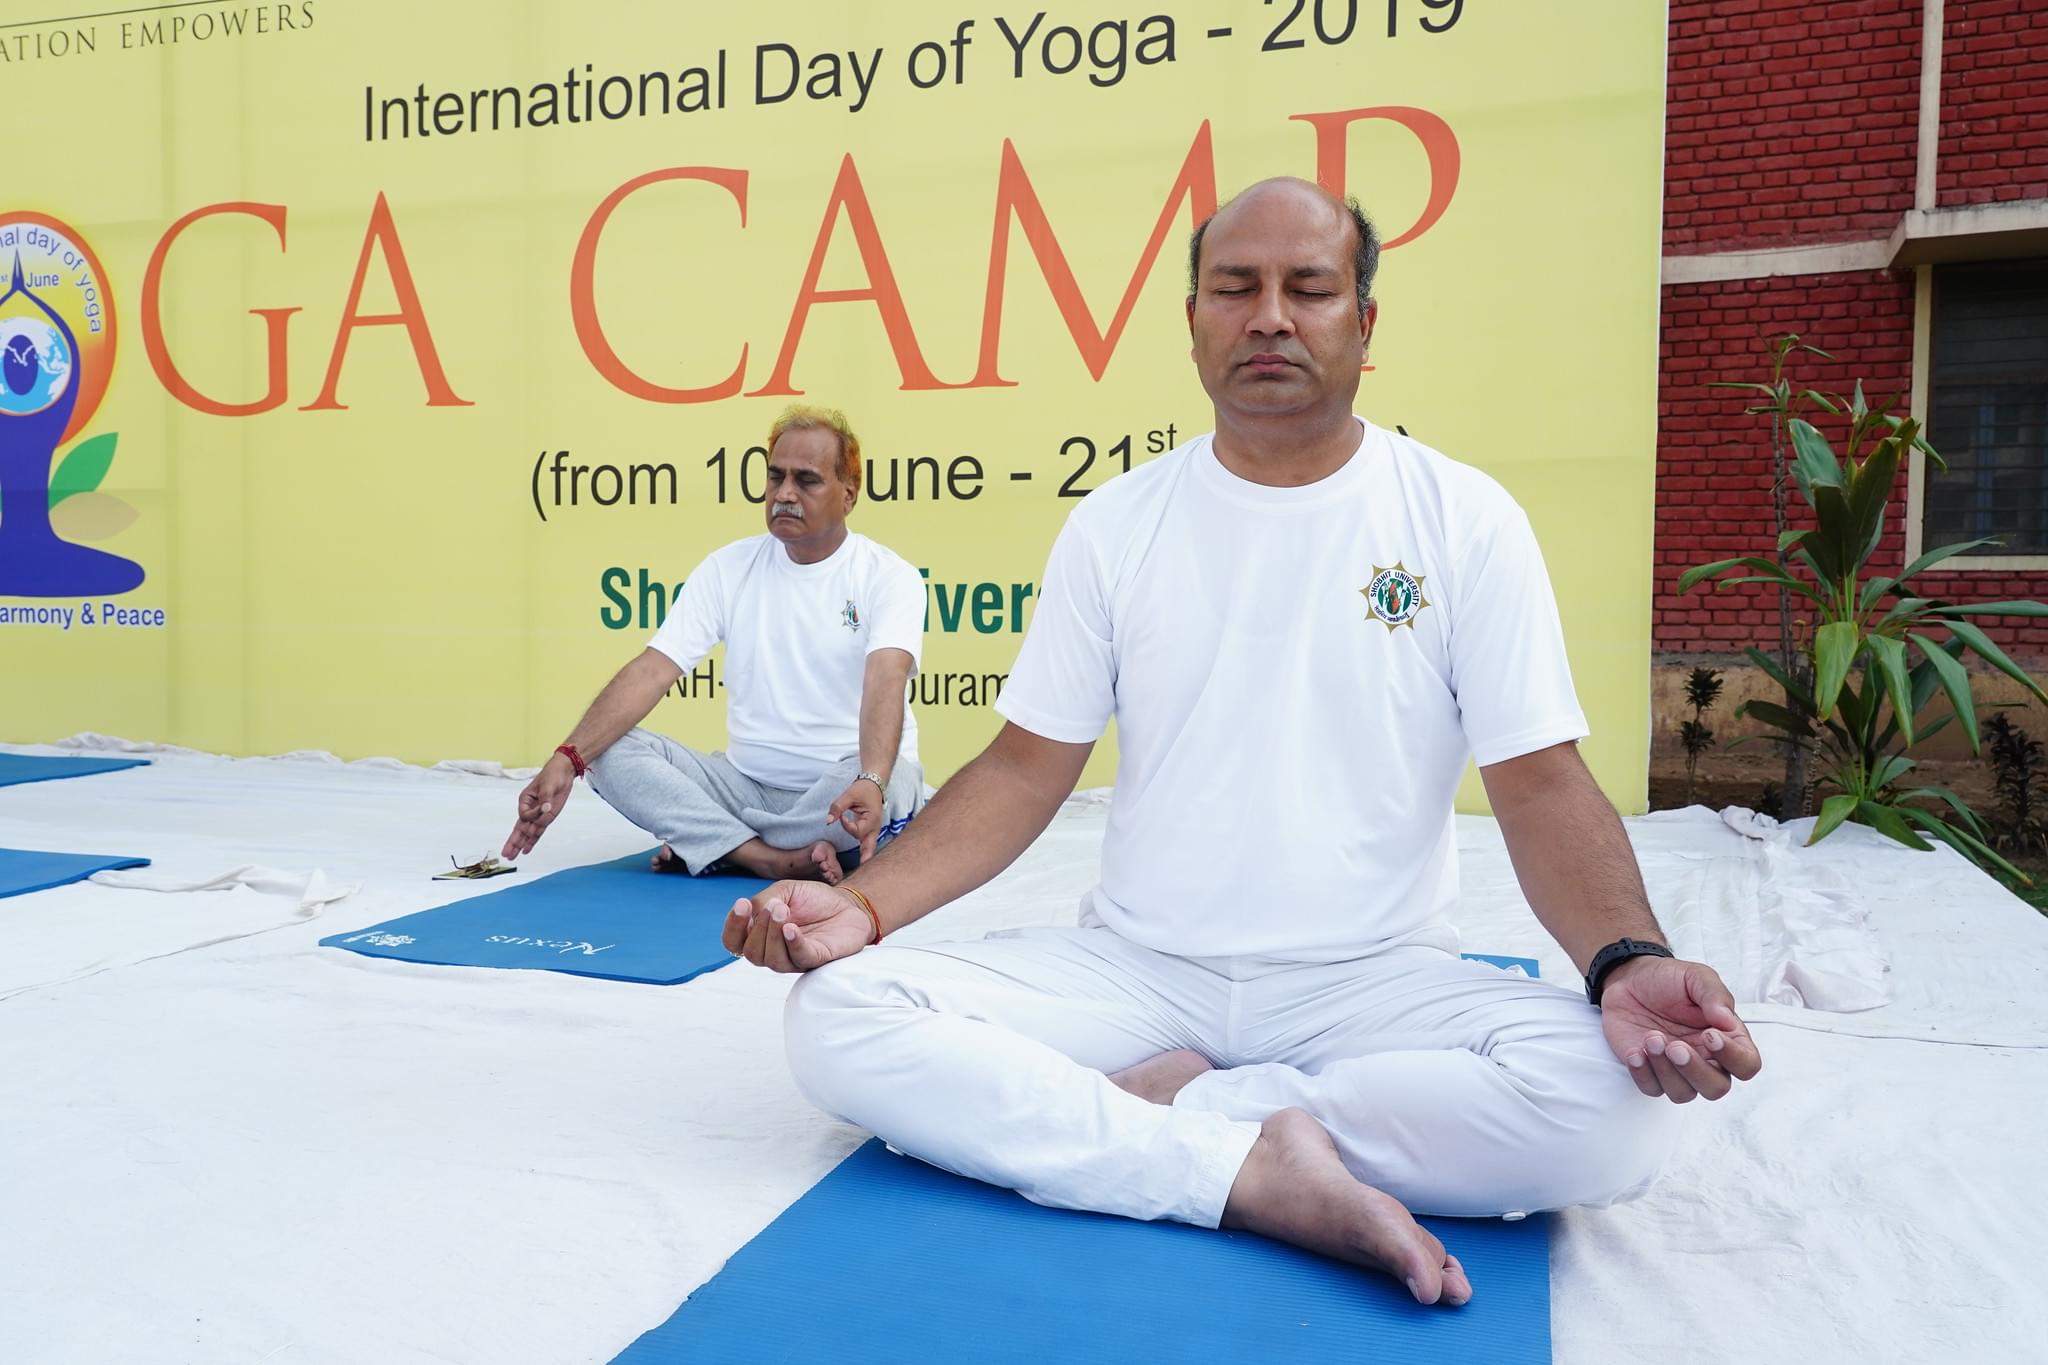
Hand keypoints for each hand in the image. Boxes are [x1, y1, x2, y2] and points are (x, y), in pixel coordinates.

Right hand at [502, 754, 575, 858]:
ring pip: (527, 833)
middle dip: (513, 842)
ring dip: (520, 844)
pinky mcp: (547, 817)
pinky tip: (526, 849)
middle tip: (506, 854)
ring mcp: (538, 815)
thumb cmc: (552, 775)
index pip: (525, 815)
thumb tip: (545, 808)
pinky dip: (532, 840)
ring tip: (512, 856)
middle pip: (519, 828)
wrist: (563, 772)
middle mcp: (529, 810)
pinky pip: (538, 831)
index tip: (545, 807)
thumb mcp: (548, 785)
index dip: (533, 815)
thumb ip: (545, 798)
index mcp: (525, 800)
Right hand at [722, 879, 873, 972]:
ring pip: (772, 960)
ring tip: (782, 910)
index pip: (734, 942)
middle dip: (758, 928)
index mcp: (760, 936)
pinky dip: (792, 943)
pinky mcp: (816, 960)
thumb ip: (763, 899)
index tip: (742, 904)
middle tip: (773, 905)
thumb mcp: (784, 890)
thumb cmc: (813, 900)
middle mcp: (773, 951)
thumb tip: (752, 912)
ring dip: (773, 934)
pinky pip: (799, 958)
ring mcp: (794, 959)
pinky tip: (791, 928)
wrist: (847, 904)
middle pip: (751, 953)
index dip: (733, 927)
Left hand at [826, 775, 885, 862]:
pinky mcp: (871, 828)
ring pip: (870, 845)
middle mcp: (875, 826)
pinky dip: (866, 850)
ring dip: (866, 855)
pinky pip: (868, 841)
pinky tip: (862, 858)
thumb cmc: (862, 789)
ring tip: (861, 867)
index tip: (842, 817)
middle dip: (866, 856)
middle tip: (862, 868)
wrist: (874, 783)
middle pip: (871, 845)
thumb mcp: (849, 795)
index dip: (847, 826)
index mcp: (872, 818)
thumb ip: (837, 807)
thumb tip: (828, 821)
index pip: (857, 831)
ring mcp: (874, 828)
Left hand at [1599, 956, 1763, 1103]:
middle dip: (1695, 1071)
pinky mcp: (1650, 1072)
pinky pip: (1652, 1089)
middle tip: (1675, 1046)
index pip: (1746, 1064)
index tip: (1709, 1035)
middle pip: (1716, 1088)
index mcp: (1727, 1038)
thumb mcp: (1695, 977)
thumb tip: (1728, 1020)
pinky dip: (1642, 1074)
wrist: (1629, 980)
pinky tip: (1635, 1051)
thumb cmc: (1668, 980)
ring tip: (1651, 1038)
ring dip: (1665, 1070)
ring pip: (1683, 1094)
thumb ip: (1715, 996)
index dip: (1733, 1057)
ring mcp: (1677, 1069)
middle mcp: (1706, 1059)